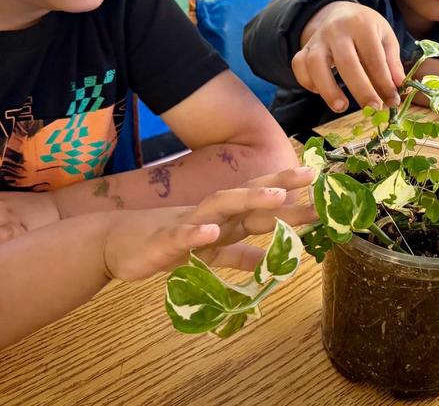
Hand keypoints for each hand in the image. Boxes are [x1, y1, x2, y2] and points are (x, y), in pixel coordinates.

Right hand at [104, 166, 316, 280]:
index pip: (263, 203)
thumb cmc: (166, 243)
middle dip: (281, 185)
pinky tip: (212, 231)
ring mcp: (188, 222)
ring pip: (221, 205)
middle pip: (250, 195)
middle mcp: (212, 214)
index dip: (291, 194)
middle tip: (313, 177)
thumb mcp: (208, 254)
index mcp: (224, 218)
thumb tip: (268, 261)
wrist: (115, 244)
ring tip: (278, 196)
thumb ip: (238, 254)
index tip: (323, 187)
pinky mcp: (164, 240)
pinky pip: (182, 235)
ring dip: (249, 199)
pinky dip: (196, 232)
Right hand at [293, 1, 404, 112]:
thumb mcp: (385, 37)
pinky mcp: (304, 48)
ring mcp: (317, 39)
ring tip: (341, 107)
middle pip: (346, 63)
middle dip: (361, 89)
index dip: (383, 82)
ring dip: (328, 89)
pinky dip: (307, 81)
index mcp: (361, 25)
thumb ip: (392, 62)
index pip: (373, 57)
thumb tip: (399, 87)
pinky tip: (320, 92)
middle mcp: (336, 30)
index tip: (392, 101)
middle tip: (373, 108)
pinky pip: (299, 65)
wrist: (339, 12)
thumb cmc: (366, 29)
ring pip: (315, 64)